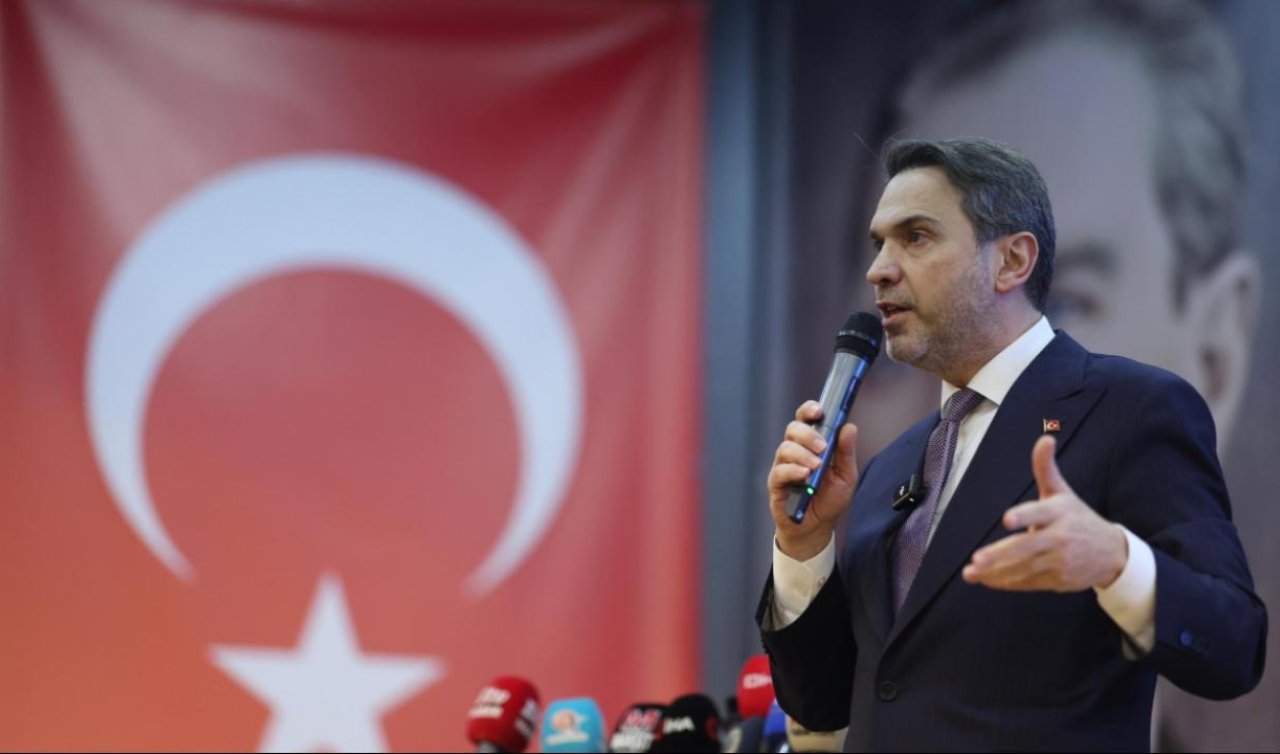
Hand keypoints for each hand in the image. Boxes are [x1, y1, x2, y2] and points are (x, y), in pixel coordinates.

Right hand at [768, 400, 858, 560]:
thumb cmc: (829, 500)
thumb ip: (846, 452)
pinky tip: (804, 476)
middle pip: (792, 429)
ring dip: (803, 455)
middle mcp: (794, 452)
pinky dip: (792, 471)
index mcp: (810, 444)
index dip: (809, 410)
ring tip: (816, 467)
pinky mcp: (776, 485)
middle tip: (823, 448)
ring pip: (785, 448)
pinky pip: (779, 472)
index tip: (819, 411)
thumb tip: (849, 427)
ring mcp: (783, 467)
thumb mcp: (846, 475)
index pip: (805, 419)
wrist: (817, 528)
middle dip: (808, 435)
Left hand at [962, 435, 1127, 591]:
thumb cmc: (1078, 518)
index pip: (1039, 513)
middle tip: (976, 559)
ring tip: (971, 573)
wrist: (1113, 553)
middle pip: (1026, 547)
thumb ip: (1046, 468)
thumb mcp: (1062, 492)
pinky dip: (1007, 583)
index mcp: (1058, 513)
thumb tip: (1045, 438)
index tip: (1006, 519)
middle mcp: (1059, 537)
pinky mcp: (1058, 579)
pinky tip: (987, 580)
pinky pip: (1028, 582)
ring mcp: (1059, 561)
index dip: (1024, 516)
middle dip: (1000, 555)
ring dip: (996, 572)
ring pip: (1023, 568)